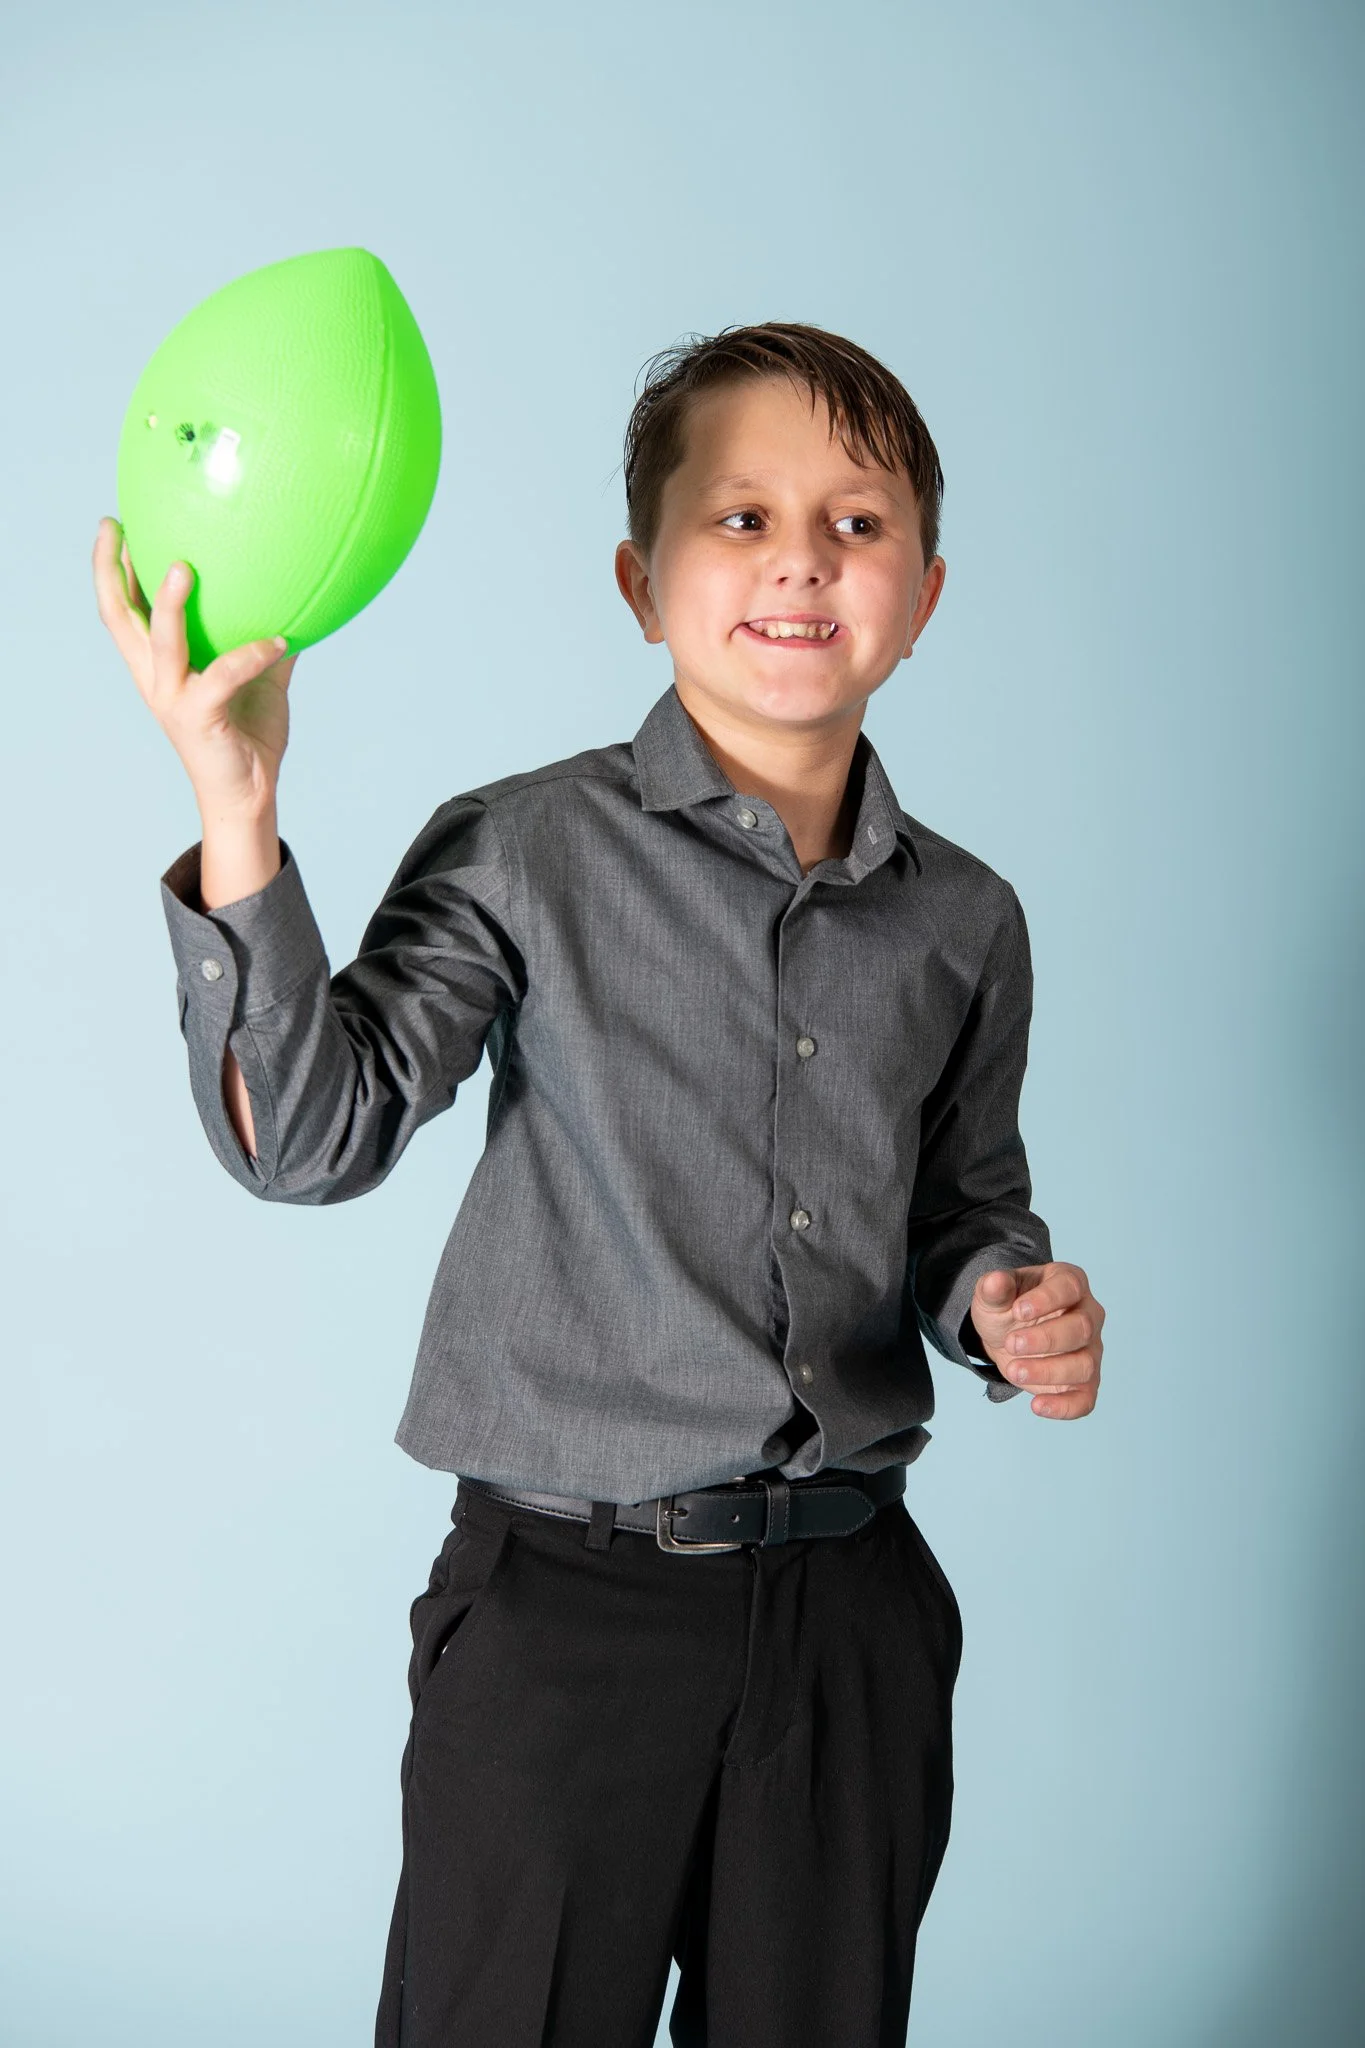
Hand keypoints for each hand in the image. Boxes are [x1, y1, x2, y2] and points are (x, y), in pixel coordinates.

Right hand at [92, 516, 298, 821]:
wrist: (250, 794)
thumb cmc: (248, 735)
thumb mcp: (259, 681)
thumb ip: (267, 646)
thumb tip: (299, 603)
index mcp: (158, 666)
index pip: (123, 610)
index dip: (111, 569)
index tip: (114, 525)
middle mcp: (155, 678)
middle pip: (116, 617)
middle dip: (109, 571)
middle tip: (116, 527)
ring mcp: (172, 697)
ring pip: (159, 641)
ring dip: (166, 603)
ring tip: (180, 566)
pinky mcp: (198, 717)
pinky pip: (223, 676)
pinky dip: (251, 655)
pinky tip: (280, 639)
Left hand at [969, 1262, 1103, 1418]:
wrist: (1006, 1336)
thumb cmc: (1008, 1308)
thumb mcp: (993, 1295)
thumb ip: (993, 1288)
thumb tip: (994, 1280)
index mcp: (1069, 1282)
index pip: (1069, 1287)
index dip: (1046, 1299)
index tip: (1017, 1311)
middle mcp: (1088, 1315)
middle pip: (1082, 1328)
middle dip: (1046, 1339)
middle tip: (1011, 1344)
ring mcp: (1090, 1349)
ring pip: (1085, 1364)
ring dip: (1049, 1371)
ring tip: (1014, 1370)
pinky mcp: (1084, 1382)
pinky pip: (1085, 1399)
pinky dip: (1064, 1407)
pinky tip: (1037, 1406)